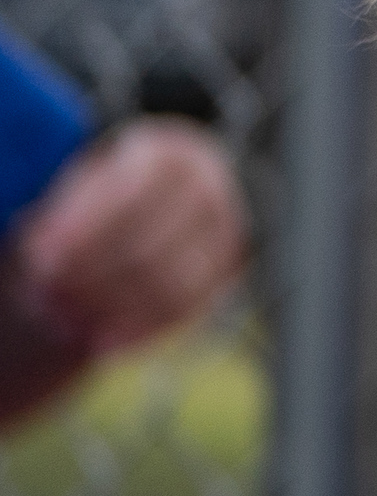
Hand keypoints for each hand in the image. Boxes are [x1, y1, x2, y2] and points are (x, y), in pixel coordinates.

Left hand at [14, 119, 246, 357]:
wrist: (145, 220)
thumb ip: (56, 210)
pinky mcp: (223, 278)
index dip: (83, 225)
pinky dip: (137, 330)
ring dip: (110, 307)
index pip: (131, 188)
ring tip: (61, 319)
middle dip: (90, 276)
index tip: (38, 257)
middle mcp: (207, 188)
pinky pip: (184, 312)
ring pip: (170, 282)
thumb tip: (34, 237)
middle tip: (41, 298)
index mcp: (168, 154)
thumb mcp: (73, 193)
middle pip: (150, 241)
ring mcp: (223, 235)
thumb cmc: (95, 205)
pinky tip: (97, 341)